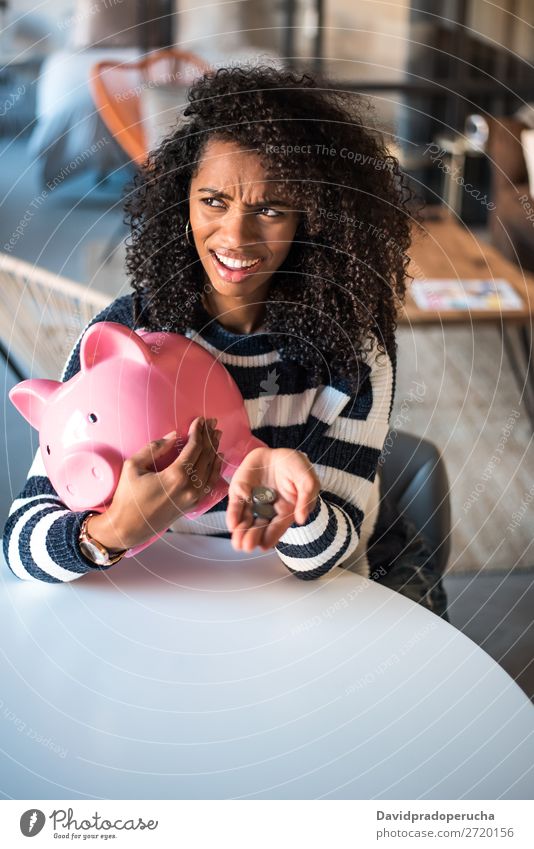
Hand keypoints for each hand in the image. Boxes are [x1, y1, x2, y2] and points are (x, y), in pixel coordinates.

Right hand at [87, 416, 222, 549]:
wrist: (127, 527)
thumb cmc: (127, 497)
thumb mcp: (133, 466)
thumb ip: (154, 448)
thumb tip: (173, 435)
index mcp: (176, 476)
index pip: (195, 447)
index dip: (198, 431)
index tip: (200, 419)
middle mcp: (190, 488)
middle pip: (206, 456)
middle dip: (209, 437)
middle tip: (212, 423)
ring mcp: (193, 498)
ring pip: (211, 469)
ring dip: (215, 451)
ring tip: (217, 436)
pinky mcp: (192, 505)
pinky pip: (209, 484)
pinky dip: (215, 469)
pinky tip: (217, 459)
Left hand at [226, 447, 320, 552]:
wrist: (277, 451)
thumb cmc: (295, 467)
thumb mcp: (308, 480)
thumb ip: (306, 499)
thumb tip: (300, 520)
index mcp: (285, 510)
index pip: (277, 527)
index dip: (271, 536)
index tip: (264, 545)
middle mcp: (267, 510)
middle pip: (260, 527)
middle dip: (253, 538)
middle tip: (247, 546)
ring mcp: (252, 501)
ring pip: (246, 520)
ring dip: (241, 532)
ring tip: (238, 543)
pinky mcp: (239, 492)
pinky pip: (235, 506)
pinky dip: (233, 515)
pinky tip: (232, 526)